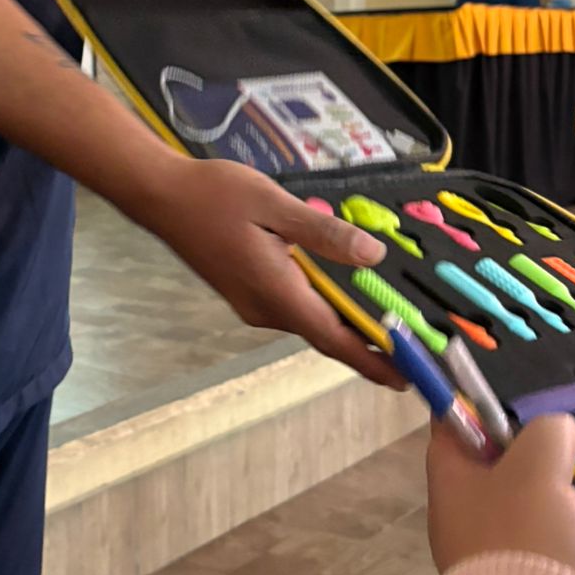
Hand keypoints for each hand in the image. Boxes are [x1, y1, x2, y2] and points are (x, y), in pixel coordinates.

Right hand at [140, 154, 405, 387]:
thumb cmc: (215, 196)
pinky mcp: (245, 292)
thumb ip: (325, 234)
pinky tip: (339, 289)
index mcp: (277, 292)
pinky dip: (323, 306)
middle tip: (411, 344)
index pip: (334, 338)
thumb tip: (373, 256)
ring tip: (385, 315)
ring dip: (345, 323)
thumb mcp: (275, 205)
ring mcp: (252, 303)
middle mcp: (265, 309)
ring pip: (309, 320)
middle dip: (367, 344)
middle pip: (325, 334)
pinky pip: (293, 307)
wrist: (162, 197)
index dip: (372, 360)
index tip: (406, 378)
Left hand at [427, 415, 574, 574]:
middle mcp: (458, 519)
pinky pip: (549, 557)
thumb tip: (557, 430)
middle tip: (566, 479)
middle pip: (501, 474)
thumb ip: (548, 434)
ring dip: (571, 517)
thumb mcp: (540, 466)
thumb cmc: (528, 535)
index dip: (479, 411)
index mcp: (449, 482)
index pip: (451, 429)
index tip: (515, 411)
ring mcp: (485, 558)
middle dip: (545, 474)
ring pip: (532, 516)